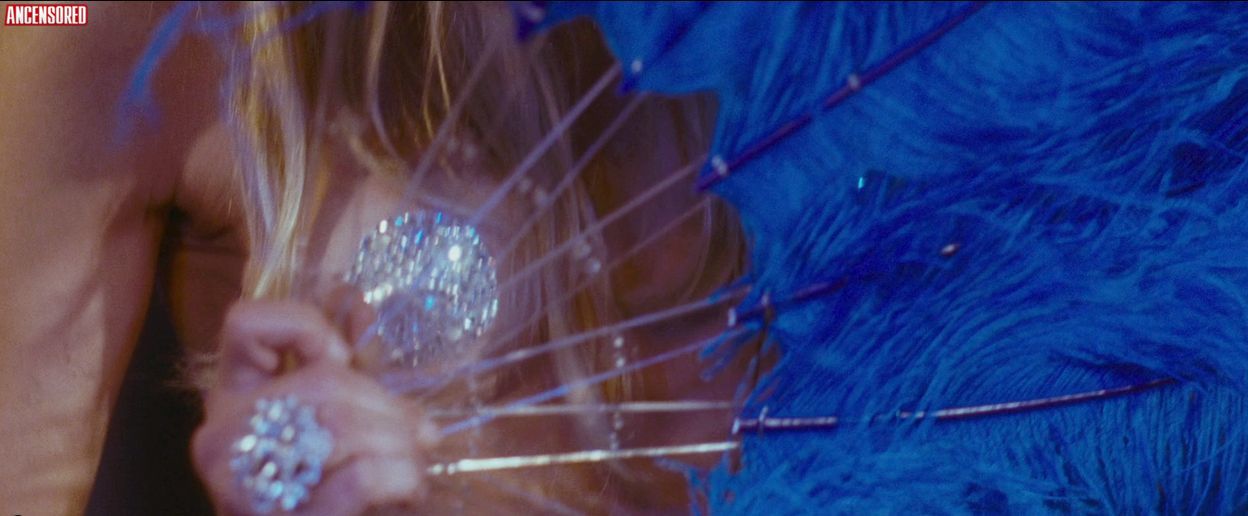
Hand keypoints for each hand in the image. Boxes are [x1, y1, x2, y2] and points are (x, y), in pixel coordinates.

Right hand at [193, 298, 434, 514]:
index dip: (305, 327)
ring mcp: (238, 483)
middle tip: (423, 434)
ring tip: (416, 464)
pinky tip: (408, 490)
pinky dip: (399, 477)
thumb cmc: (332, 490)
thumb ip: (348, 366)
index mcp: (232, 399)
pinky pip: (358, 476)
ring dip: (400, 443)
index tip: (344, 358)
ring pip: (341, 425)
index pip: (245, 324)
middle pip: (322, 381)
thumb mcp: (341, 418)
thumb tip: (358, 305)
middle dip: (389, 407)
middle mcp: (221, 435)